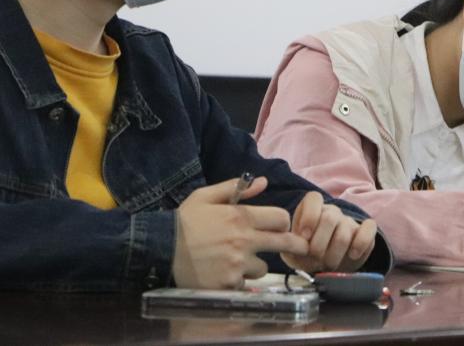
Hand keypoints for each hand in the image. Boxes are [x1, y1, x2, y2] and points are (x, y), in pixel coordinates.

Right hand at [172, 177, 308, 288]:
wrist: (158, 252)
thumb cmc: (183, 222)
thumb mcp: (205, 197)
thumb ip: (235, 188)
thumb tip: (263, 182)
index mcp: (241, 217)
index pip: (281, 218)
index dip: (283, 222)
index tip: (280, 226)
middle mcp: (244, 241)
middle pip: (284, 243)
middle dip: (294, 245)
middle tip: (300, 247)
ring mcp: (237, 265)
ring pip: (262, 268)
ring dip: (255, 266)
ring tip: (236, 261)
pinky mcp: (228, 285)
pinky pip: (244, 284)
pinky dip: (237, 281)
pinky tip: (223, 274)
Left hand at [281, 191, 377, 272]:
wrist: (325, 266)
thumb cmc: (306, 255)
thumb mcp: (294, 250)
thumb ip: (293, 244)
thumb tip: (298, 243)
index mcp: (311, 209)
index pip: (314, 199)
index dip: (309, 217)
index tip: (304, 238)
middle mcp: (331, 212)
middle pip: (329, 218)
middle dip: (320, 245)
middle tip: (315, 258)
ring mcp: (349, 220)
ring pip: (344, 233)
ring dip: (334, 255)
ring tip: (328, 264)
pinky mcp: (366, 231)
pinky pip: (369, 228)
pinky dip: (361, 243)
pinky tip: (352, 255)